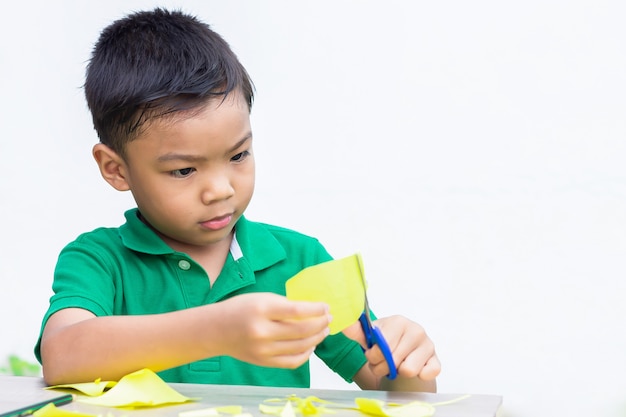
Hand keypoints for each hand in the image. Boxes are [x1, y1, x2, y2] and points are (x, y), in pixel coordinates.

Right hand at [214, 293, 330, 368]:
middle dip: (321, 323)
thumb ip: (285, 305)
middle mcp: (262, 331)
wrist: (215, 330)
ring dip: (317, 338)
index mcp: (262, 309)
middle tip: (329, 318)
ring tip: (323, 330)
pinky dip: (306, 353)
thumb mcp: (261, 298)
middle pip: (302, 330)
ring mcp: (263, 349)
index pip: (297, 310)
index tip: (326, 306)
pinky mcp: (264, 362)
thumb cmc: (240, 309)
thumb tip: (313, 311)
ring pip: (300, 346)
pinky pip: (292, 361)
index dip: (316, 309)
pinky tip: (311, 345)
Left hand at [343, 315, 439, 380]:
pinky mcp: (436, 361)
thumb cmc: (387, 343)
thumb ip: (357, 332)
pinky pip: (428, 374)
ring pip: (409, 370)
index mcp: (398, 321)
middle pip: (394, 360)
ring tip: (396, 366)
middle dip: (384, 367)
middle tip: (384, 363)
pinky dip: (418, 376)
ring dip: (399, 372)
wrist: (404, 352)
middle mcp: (416, 330)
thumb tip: (344, 324)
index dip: (374, 356)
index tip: (372, 355)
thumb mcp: (371, 337)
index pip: (382, 345)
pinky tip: (413, 368)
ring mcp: (428, 345)